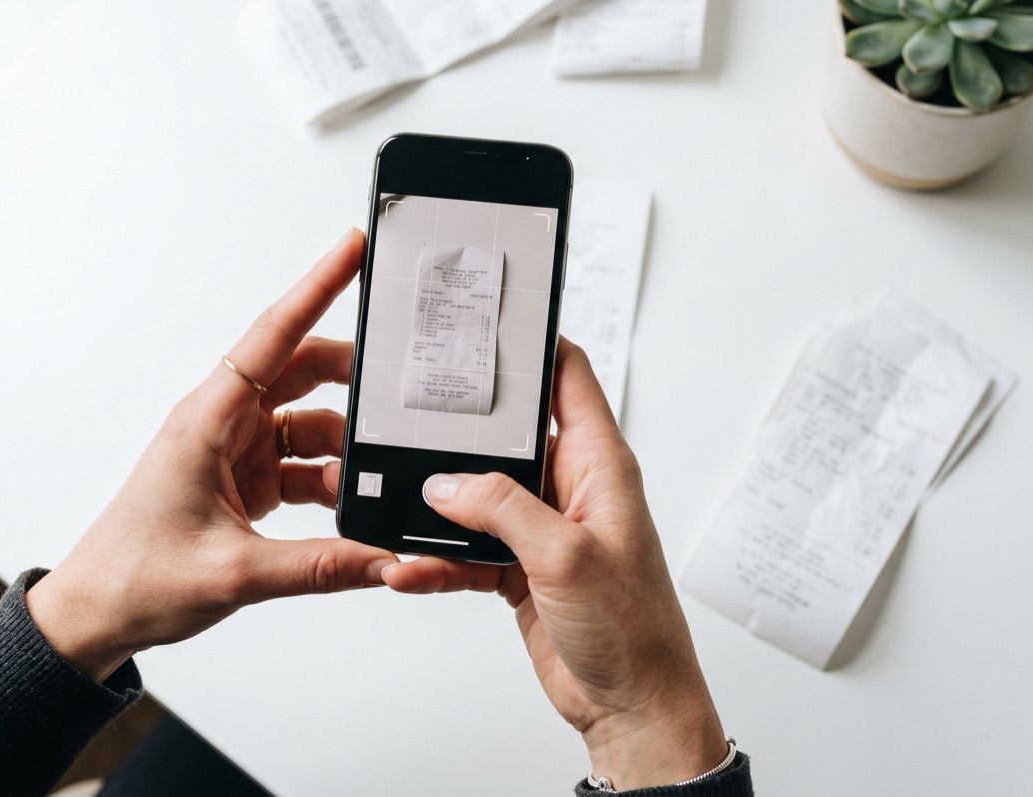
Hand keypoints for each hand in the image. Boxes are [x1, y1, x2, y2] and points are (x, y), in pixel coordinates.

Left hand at [27, 229, 396, 681]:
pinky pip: (302, 464)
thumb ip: (321, 566)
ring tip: (376, 478)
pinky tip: (352, 509)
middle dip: (355, 377)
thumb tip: (385, 558)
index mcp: (207, 420)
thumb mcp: (236, 574)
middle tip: (402, 384)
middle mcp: (221, 423)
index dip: (318, 287)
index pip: (274, 335)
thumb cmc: (135, 578)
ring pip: (309, 422)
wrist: (95, 616)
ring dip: (345, 449)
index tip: (354, 248)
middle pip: (302, 371)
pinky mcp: (244, 481)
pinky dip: (331, 482)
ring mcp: (234, 451)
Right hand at [352, 339, 726, 788]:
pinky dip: (437, 559)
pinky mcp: (520, 569)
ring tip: (398, 517)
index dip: (533, 345)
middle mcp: (572, 488)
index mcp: (601, 465)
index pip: (569, 378)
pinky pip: (467, 550)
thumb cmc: (635, 632)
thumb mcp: (565, 557)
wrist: (633, 707)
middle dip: (459, 434)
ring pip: (477, 497)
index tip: (486, 325)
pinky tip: (409, 568)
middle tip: (410, 419)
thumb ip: (503, 508)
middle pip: (507, 436)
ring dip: (437, 511)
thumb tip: (447, 482)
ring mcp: (543, 529)